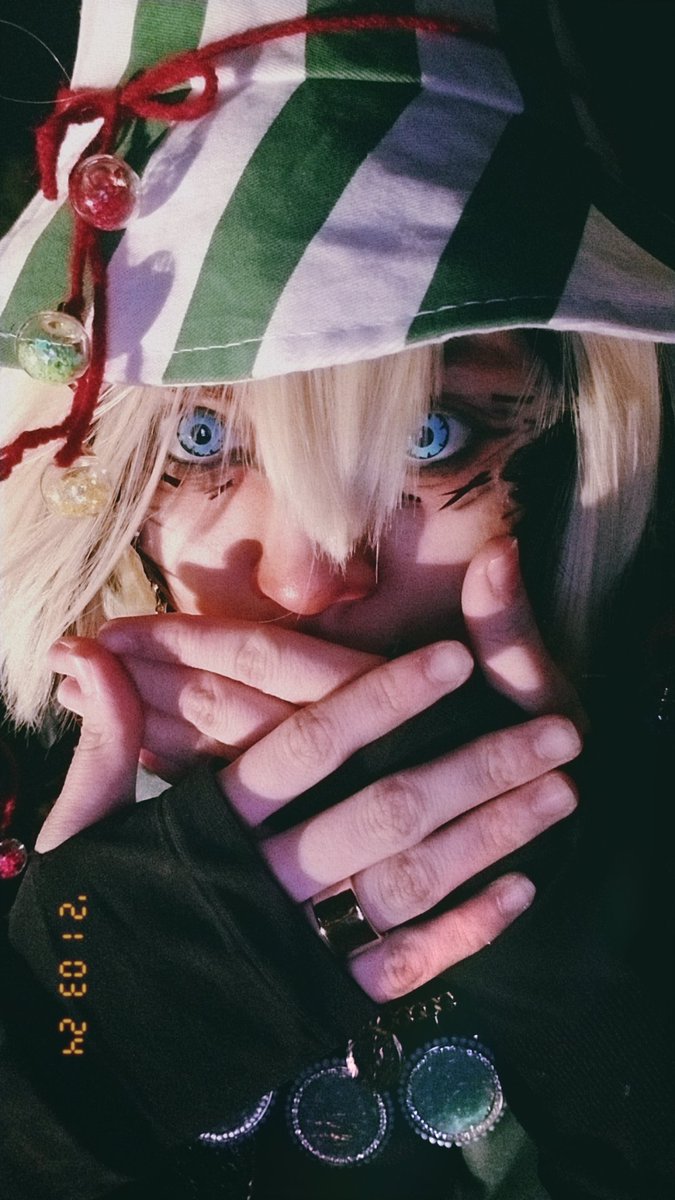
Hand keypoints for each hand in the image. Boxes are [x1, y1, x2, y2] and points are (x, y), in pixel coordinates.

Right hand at [38, 537, 582, 1007]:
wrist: (84, 1045)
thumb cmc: (90, 917)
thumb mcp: (85, 828)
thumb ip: (106, 745)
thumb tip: (90, 656)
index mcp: (208, 826)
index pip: (304, 749)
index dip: (378, 701)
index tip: (452, 660)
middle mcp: (264, 882)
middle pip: (381, 812)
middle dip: (474, 768)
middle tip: (559, 733)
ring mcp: (297, 945)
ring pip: (407, 884)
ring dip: (490, 838)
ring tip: (560, 794)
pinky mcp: (317, 1001)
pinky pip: (399, 968)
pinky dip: (462, 932)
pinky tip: (521, 893)